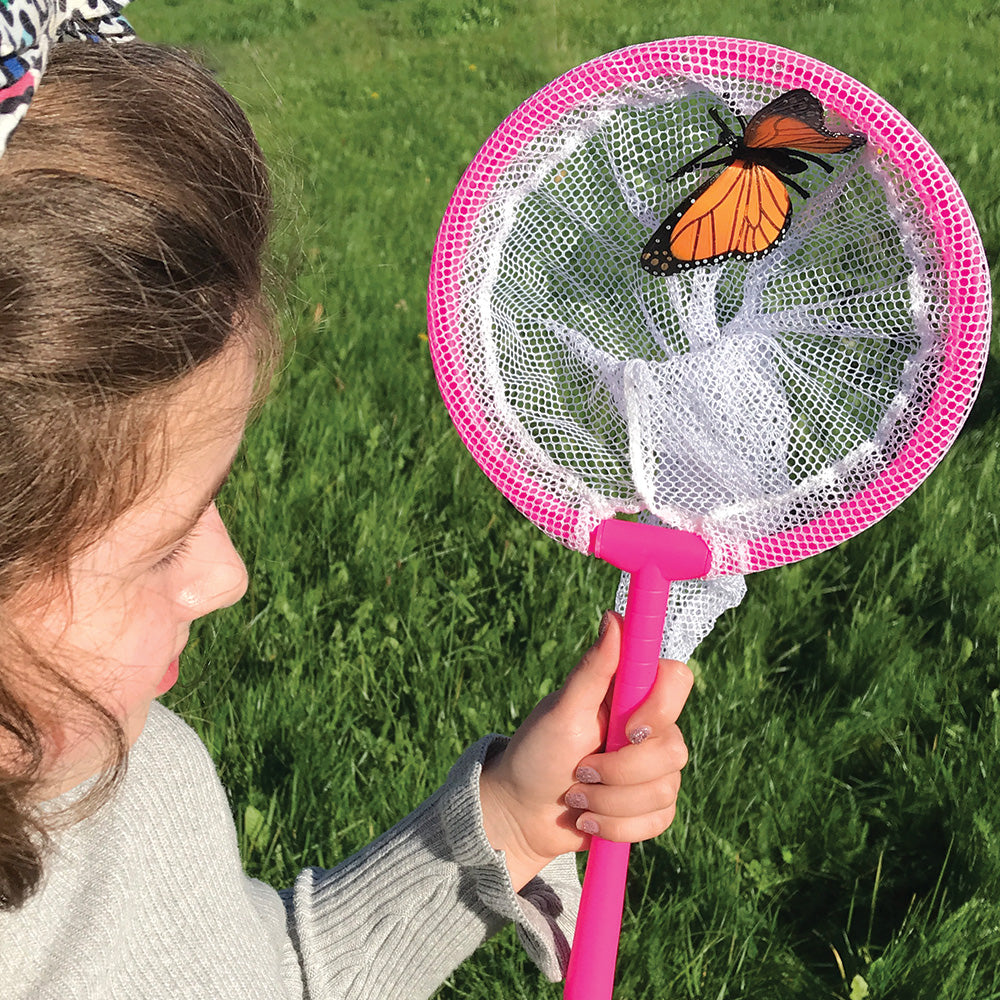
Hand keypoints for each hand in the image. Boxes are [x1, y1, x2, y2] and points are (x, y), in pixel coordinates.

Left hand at [479, 611, 693, 890]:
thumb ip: (594, 668)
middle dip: (619, 772)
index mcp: (629, 694)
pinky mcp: (651, 806)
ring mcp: (653, 768)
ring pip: (666, 789)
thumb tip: (614, 616)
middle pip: (674, 748)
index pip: (677, 680)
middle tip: (580, 770)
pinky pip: (660, 820)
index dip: (659, 709)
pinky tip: (589, 821)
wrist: (522, 813)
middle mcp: (648, 726)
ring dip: (611, 803)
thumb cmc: (536, 753)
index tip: (627, 729)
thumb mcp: (562, 710)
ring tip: (576, 797)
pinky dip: (618, 826)